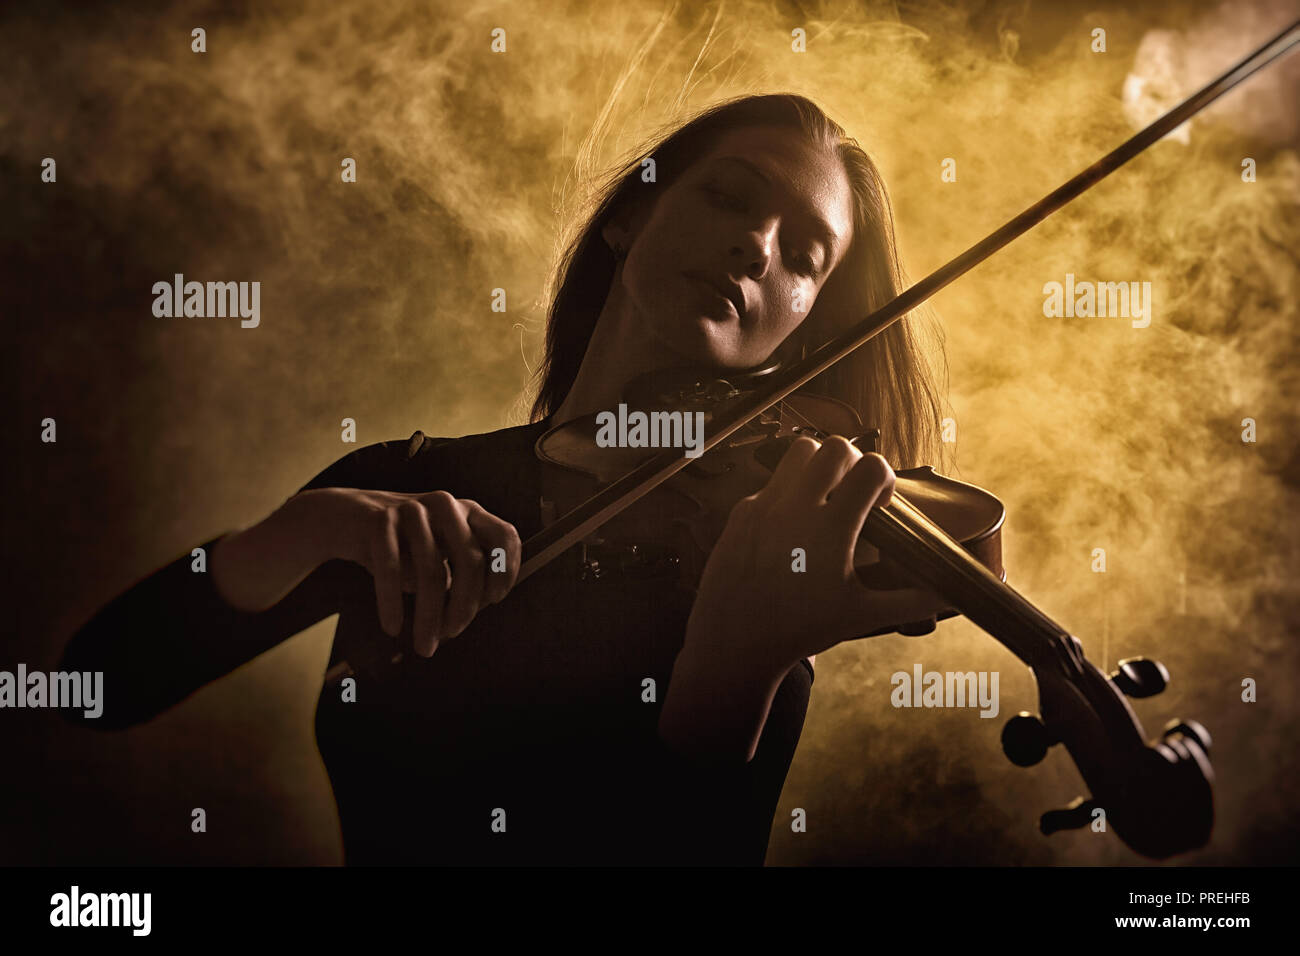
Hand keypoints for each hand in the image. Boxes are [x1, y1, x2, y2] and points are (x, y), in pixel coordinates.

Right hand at [298, 487, 521, 655]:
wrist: (344, 518)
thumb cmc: (400, 543)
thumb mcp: (438, 551)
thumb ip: (461, 575)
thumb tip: (472, 611)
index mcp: (468, 512)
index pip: (505, 535)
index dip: (506, 570)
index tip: (494, 600)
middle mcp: (445, 506)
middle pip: (470, 560)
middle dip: (465, 606)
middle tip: (454, 632)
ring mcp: (412, 510)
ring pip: (431, 571)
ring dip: (428, 616)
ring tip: (424, 644)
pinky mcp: (379, 521)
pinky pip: (391, 569)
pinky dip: (392, 603)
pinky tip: (392, 626)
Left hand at [683, 435, 953, 678]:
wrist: (736, 643)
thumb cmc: (801, 629)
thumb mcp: (861, 616)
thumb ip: (911, 601)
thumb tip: (951, 595)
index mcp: (830, 530)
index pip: (872, 469)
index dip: (886, 479)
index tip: (883, 503)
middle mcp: (795, 510)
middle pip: (835, 447)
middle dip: (854, 462)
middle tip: (855, 493)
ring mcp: (764, 506)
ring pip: (799, 451)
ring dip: (819, 464)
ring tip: (827, 497)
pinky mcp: (741, 512)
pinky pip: (772, 482)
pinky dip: (789, 492)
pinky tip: (793, 525)